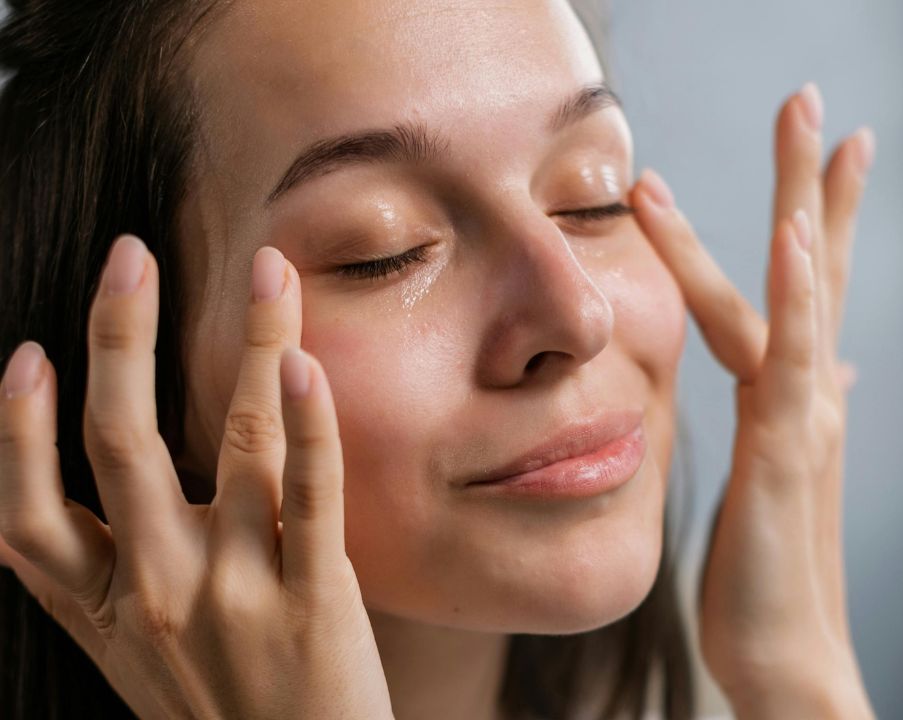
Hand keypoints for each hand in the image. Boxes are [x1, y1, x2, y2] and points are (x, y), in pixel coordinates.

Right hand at [0, 239, 392, 718]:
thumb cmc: (220, 710)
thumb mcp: (130, 660)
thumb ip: (102, 581)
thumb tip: (69, 499)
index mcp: (99, 610)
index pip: (25, 515)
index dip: (17, 429)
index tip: (30, 354)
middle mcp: (153, 593)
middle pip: (119, 445)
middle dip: (120, 339)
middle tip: (132, 255)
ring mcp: (233, 592)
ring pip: (232, 441)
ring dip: (250, 343)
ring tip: (266, 269)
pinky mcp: (312, 597)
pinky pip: (309, 493)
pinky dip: (308, 424)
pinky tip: (304, 362)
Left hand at [630, 84, 875, 717]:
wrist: (784, 654)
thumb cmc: (771, 569)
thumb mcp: (782, 473)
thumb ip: (798, 410)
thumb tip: (832, 370)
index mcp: (795, 395)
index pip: (809, 287)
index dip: (820, 213)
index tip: (826, 150)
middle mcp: (807, 393)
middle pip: (814, 268)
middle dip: (812, 181)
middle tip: (810, 98)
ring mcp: (803, 418)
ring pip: (803, 295)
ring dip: (803, 207)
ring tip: (810, 130)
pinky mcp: (785, 452)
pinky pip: (790, 359)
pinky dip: (795, 294)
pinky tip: (794, 238)